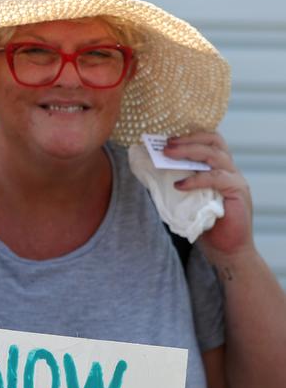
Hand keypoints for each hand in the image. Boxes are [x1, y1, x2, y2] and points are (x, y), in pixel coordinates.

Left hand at [164, 132, 253, 255]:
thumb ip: (177, 186)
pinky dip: (196, 179)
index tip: (165, 139)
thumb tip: (149, 175)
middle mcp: (228, 169)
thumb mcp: (187, 202)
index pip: (208, 141)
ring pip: (215, 154)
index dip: (188, 136)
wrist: (226, 250)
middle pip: (213, 141)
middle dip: (187, 140)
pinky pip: (216, 178)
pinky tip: (179, 185)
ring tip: (168, 154)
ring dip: (189, 151)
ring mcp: (235, 178)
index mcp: (217, 168)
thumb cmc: (205, 226)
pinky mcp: (237, 191)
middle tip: (165, 144)